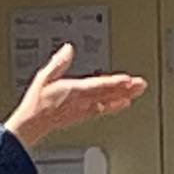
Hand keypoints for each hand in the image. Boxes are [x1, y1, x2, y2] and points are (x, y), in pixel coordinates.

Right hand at [4, 44, 147, 148]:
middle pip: (108, 94)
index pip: (99, 85)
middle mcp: (82, 102)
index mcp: (74, 91)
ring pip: (108, 102)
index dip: (115, 83)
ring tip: (136, 92)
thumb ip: (58, 63)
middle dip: (126, 89)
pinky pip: (102, 110)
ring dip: (124, 97)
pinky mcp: (83, 116)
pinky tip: (122, 104)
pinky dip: (114, 106)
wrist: (32, 124)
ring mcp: (84, 110)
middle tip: (142, 85)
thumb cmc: (37, 103)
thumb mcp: (44, 77)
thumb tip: (68, 49)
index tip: (129, 80)